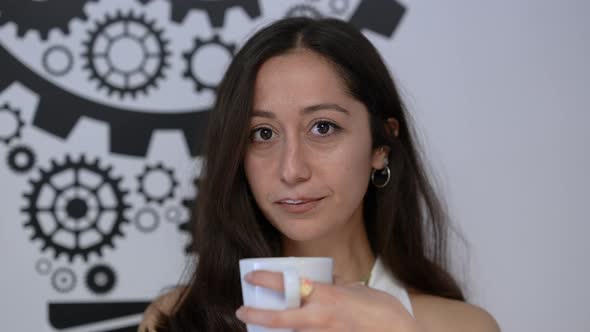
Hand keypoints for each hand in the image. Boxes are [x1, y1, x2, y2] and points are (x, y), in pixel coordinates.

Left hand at [236, 270, 422, 331]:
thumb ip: (341, 287)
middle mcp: (322, 318)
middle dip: (257, 315)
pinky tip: (298, 331)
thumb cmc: (385, 312)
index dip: (267, 280)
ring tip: (265, 326)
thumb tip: (331, 283)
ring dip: (277, 330)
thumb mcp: (360, 291)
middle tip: (242, 311)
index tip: (251, 278)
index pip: (290, 285)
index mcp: (328, 296)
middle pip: (280, 319)